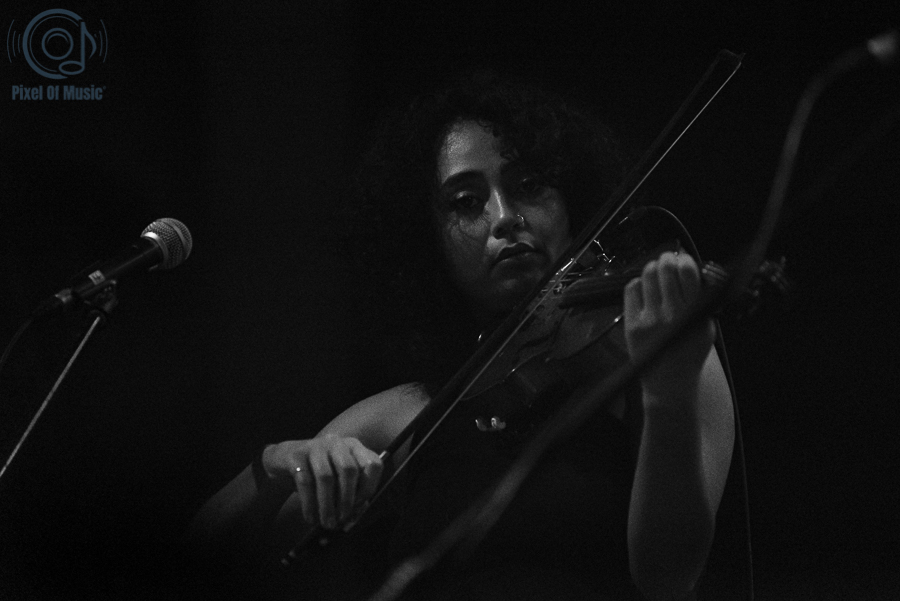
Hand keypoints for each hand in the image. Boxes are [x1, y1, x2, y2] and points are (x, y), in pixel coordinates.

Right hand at [262, 435, 382, 528]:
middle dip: (346, 500)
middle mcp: (338, 443)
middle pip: (349, 470)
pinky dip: (309, 504)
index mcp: (354, 448)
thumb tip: (355, 515)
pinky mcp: (296, 454)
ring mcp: (316, 446)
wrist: (282, 461)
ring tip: (326, 523)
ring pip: (326, 477)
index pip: (373, 464)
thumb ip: (350, 496)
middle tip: (341, 521)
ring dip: (327, 505)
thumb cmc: (317, 474)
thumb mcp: (337, 482)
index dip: (369, 488)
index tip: (358, 507)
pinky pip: (305, 481)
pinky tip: (310, 518)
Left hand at [623, 251, 714, 399]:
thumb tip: (690, 267)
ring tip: (657, 273)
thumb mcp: (706, 326)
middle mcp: (671, 314)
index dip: (684, 260)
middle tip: (668, 261)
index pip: (687, 272)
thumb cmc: (689, 353)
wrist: (670, 382)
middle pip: (664, 269)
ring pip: (646, 275)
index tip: (683, 259)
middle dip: (666, 259)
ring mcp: (649, 319)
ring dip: (652, 268)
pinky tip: (644, 289)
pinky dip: (638, 283)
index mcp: (693, 313)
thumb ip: (702, 299)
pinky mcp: (632, 324)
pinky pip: (631, 289)